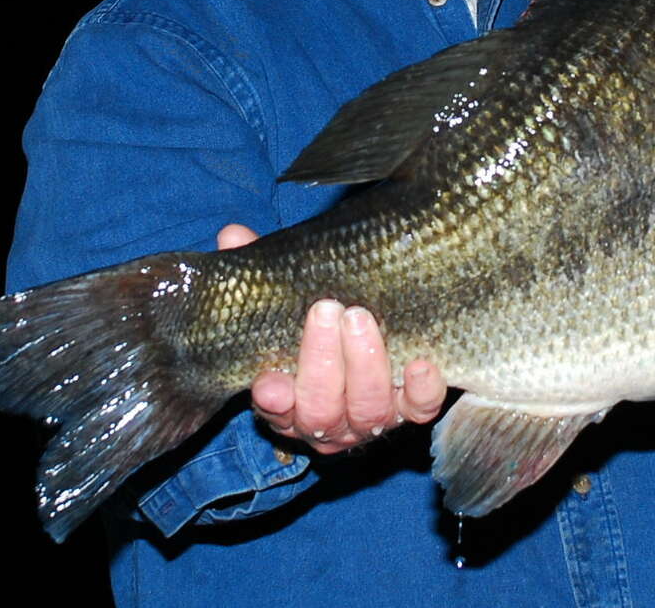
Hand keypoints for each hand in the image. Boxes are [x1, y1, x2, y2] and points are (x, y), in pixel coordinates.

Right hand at [217, 223, 445, 453]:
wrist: (365, 329)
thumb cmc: (313, 316)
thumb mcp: (283, 296)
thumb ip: (257, 273)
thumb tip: (233, 235)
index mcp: (288, 400)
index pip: (277, 409)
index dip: (274, 401)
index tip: (270, 380)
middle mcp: (329, 419)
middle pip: (322, 410)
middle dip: (322, 364)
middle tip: (326, 311)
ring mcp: (371, 416)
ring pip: (368, 409)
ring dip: (365, 366)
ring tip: (361, 319)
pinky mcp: (412, 406)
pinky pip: (420, 408)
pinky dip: (422, 390)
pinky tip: (421, 363)